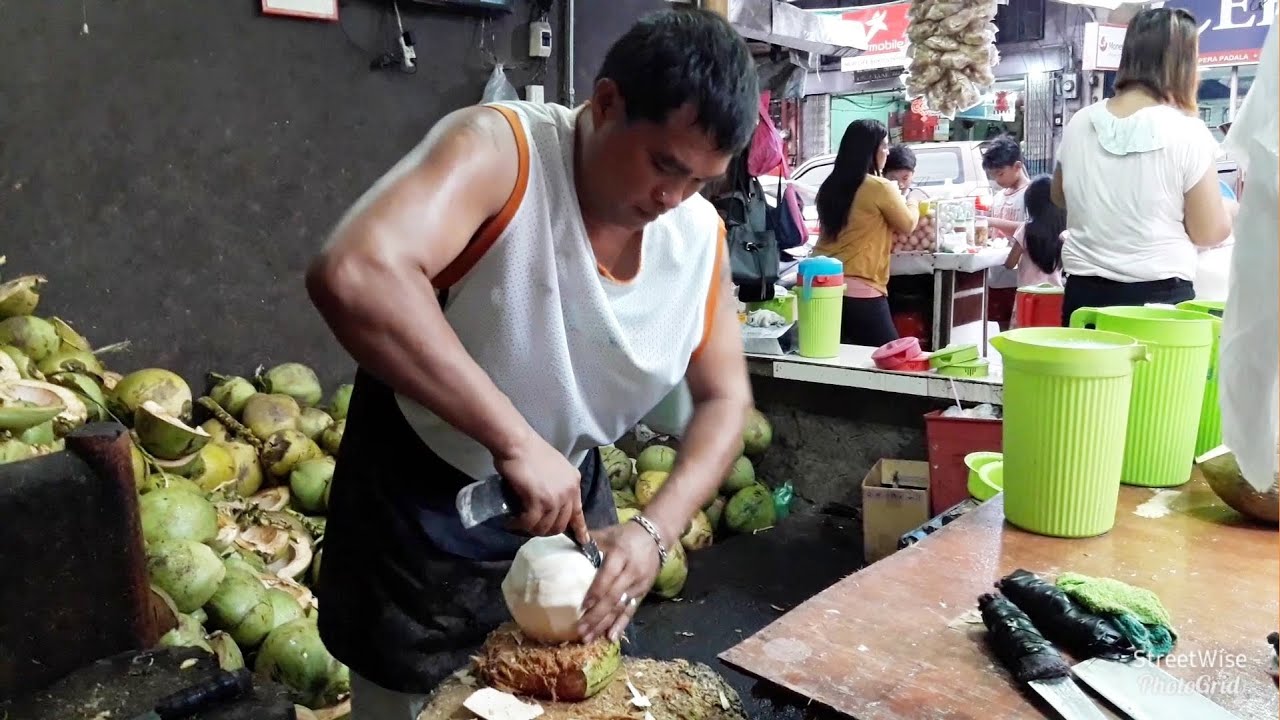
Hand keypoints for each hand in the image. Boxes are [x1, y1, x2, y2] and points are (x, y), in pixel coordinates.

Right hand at [494, 434, 588, 541]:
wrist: (518, 443)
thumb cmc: (530, 451)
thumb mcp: (554, 467)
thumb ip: (557, 484)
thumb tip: (548, 500)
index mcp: (574, 482)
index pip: (579, 511)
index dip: (580, 529)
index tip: (582, 541)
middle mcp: (569, 491)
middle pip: (562, 523)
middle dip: (548, 530)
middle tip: (533, 527)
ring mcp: (555, 497)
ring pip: (547, 526)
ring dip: (533, 529)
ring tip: (520, 525)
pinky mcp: (538, 500)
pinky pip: (531, 522)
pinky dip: (520, 525)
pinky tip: (512, 523)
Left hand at [576, 520, 662, 642]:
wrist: (657, 536)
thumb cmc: (626, 535)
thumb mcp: (607, 533)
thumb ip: (587, 539)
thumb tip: (562, 539)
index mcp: (621, 555)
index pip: (608, 576)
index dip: (596, 592)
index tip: (582, 607)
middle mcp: (631, 572)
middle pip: (613, 597)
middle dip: (596, 616)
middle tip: (580, 631)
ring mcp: (639, 585)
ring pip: (621, 607)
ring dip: (604, 625)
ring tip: (589, 638)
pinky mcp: (643, 593)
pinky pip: (631, 611)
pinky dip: (621, 625)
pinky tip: (611, 638)